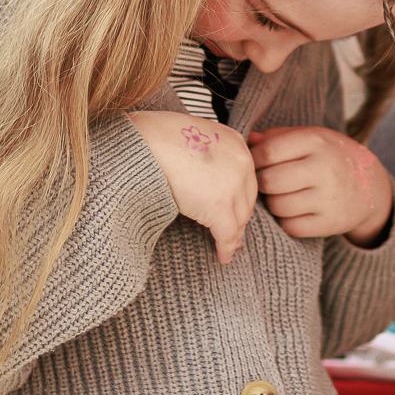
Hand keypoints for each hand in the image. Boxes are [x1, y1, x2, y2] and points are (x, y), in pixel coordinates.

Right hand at [128, 110, 258, 263]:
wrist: (148, 144)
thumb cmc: (159, 138)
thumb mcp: (195, 138)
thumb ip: (207, 155)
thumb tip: (203, 175)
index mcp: (235, 143)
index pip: (245, 177)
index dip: (240, 198)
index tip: (238, 211)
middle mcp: (241, 163)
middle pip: (246, 198)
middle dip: (241, 218)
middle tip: (235, 234)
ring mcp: (233, 185)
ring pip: (239, 218)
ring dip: (234, 234)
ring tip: (229, 246)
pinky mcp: (219, 206)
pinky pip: (227, 234)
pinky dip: (226, 248)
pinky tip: (223, 256)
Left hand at [249, 126, 392, 245]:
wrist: (371, 185)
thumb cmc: (331, 156)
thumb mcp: (313, 136)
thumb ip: (280, 136)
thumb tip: (250, 140)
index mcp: (317, 141)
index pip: (268, 152)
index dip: (255, 159)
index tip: (257, 163)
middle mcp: (325, 168)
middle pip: (269, 181)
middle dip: (261, 182)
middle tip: (266, 181)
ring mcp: (329, 198)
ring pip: (277, 206)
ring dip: (273, 202)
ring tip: (281, 195)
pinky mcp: (330, 223)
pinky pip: (291, 226)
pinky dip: (286, 220)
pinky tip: (294, 210)